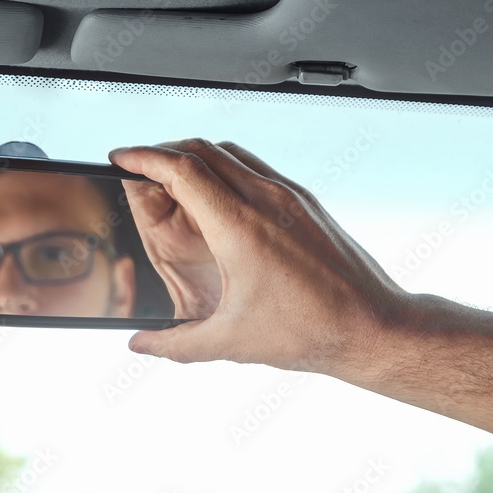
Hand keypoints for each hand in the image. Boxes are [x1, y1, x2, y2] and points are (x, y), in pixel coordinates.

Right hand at [109, 139, 413, 376]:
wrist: (373, 325)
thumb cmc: (309, 331)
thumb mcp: (230, 342)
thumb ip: (176, 344)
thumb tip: (140, 344)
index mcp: (240, 227)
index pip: (181, 168)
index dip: (143, 157)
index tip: (119, 158)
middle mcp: (266, 199)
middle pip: (202, 149)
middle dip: (162, 151)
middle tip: (138, 166)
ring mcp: (289, 196)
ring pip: (231, 153)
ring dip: (196, 155)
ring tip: (173, 178)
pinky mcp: (306, 201)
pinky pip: (256, 167)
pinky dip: (226, 167)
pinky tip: (218, 196)